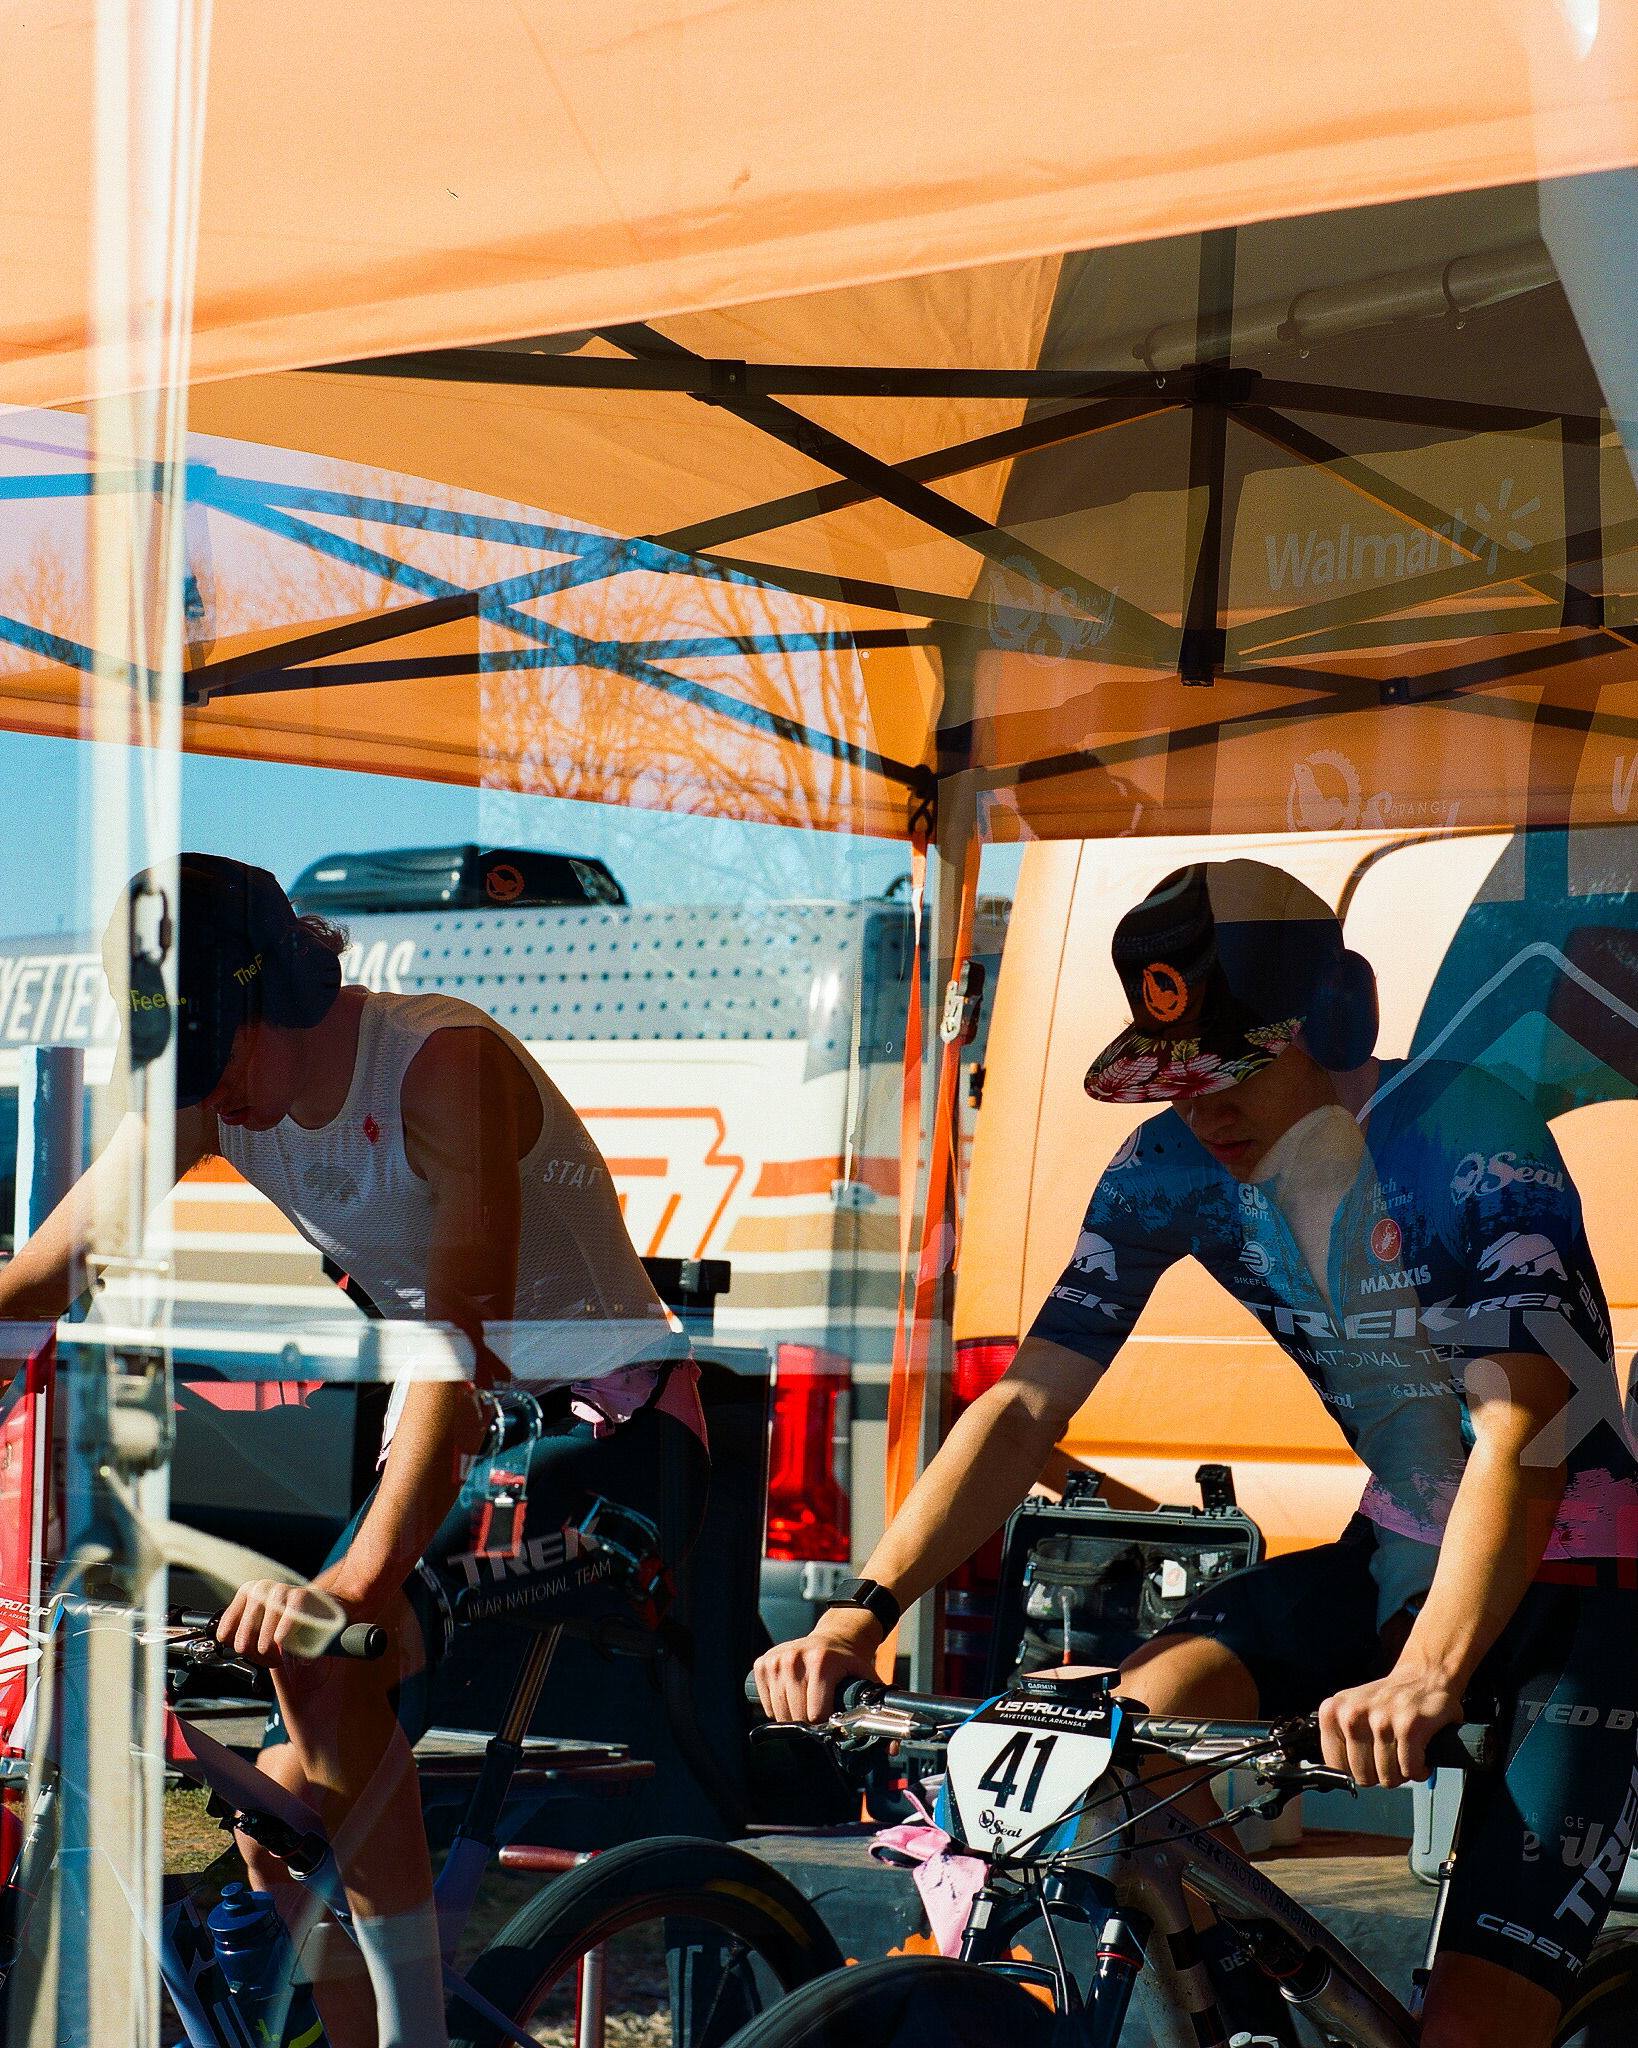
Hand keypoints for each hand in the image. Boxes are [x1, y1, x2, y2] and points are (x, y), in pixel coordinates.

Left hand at [217, 1578, 354, 1670]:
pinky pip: (282, 1634)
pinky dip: (286, 1646)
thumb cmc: (290, 1624)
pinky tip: (294, 1643)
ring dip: (275, 1655)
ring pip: (262, 1643)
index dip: (242, 1649)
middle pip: (242, 1642)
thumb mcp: (260, 1628)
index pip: (225, 1635)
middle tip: (275, 1651)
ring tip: (286, 1649)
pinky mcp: (300, 1598)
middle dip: (259, 1655)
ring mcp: (280, 1592)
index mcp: (246, 1593)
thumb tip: (217, 1639)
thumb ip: (238, 1634)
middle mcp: (260, 1589)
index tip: (255, 1648)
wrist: (329, 1612)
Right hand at [754, 1614, 880, 1722]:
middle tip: (820, 1713)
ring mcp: (776, 1660)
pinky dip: (777, 1708)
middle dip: (809, 1723)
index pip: (815, 1714)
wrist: (833, 1637)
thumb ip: (881, 1714)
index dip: (825, 1724)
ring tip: (807, 1703)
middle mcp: (795, 1658)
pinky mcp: (762, 1664)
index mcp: (822, 1662)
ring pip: (779, 1713)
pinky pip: (765, 1704)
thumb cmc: (848, 1663)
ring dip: (793, 1717)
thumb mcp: (868, 1682)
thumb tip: (891, 1749)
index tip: (832, 1720)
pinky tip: (792, 1696)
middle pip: (796, 1716)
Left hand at [1318, 1662, 1462, 1788]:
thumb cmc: (1387, 1700)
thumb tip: (1338, 1776)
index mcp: (1333, 1712)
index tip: (1368, 1762)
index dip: (1357, 1771)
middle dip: (1381, 1775)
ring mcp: (1381, 1720)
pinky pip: (1411, 1770)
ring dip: (1402, 1772)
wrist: (1424, 1676)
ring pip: (1388, 1777)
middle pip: (1364, 1777)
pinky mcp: (1409, 1727)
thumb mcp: (1350, 1710)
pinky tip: (1420, 1753)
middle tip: (1391, 1757)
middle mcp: (1353, 1715)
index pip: (1336, 1766)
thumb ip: (1339, 1739)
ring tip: (1405, 1752)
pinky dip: (1419, 1769)